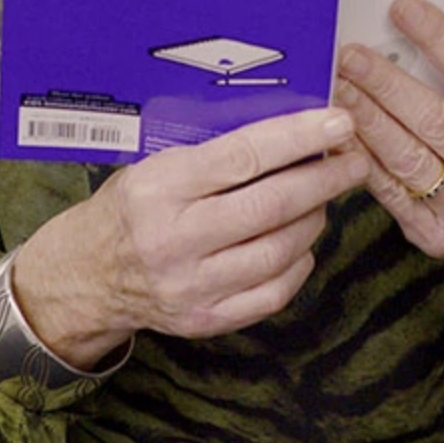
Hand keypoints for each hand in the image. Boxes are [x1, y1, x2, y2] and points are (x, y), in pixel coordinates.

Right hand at [10, 106, 366, 367]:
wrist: (89, 274)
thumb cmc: (131, 204)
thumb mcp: (156, 162)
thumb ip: (214, 151)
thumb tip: (289, 129)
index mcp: (161, 187)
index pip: (244, 156)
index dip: (298, 138)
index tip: (338, 122)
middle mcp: (176, 239)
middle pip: (271, 205)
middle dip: (324, 179)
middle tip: (354, 159)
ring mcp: (192, 286)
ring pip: (279, 250)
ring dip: (315, 218)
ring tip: (325, 197)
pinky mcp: (206, 320)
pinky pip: (272, 292)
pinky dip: (298, 263)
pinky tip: (302, 240)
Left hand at [335, 0, 443, 318]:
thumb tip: (399, 35)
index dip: (438, 37)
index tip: (401, 8)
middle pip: (435, 120)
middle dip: (386, 83)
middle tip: (350, 53)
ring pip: (407, 158)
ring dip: (366, 118)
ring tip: (337, 85)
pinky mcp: (435, 237)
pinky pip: (389, 192)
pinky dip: (360, 157)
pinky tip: (337, 131)